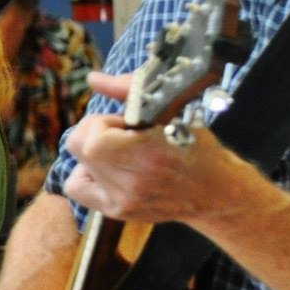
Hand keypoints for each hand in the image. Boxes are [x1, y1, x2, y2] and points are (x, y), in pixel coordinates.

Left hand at [60, 70, 241, 226]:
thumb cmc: (195, 146)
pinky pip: (77, 188)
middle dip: (96, 133)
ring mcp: (122, 201)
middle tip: (122, 135)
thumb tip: (93, 78)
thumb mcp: (170, 111)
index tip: (127, 123)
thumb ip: (128, 90)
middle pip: (77, 147)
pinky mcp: (117, 211)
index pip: (93, 134)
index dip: (106, 122)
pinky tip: (108, 170)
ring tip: (118, 153)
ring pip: (75, 166)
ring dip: (92, 154)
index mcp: (146, 154)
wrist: (215, 190)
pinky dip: (86, 175)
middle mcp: (131, 182)